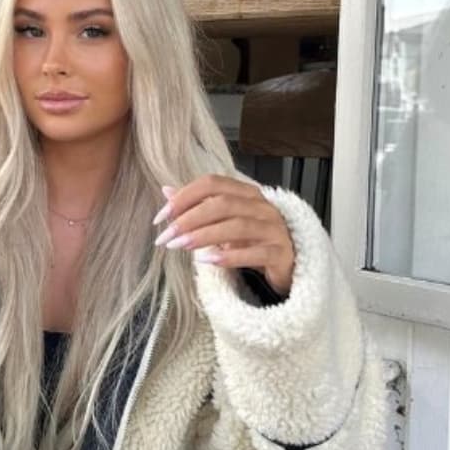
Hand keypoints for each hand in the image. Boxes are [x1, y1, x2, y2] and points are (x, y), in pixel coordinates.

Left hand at [153, 175, 295, 295]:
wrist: (289, 266)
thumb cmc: (253, 241)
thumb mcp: (223, 222)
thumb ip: (197, 206)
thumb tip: (167, 191)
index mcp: (247, 193)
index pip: (212, 183)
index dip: (184, 197)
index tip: (161, 217)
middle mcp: (262, 207)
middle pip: (222, 203)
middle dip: (189, 219)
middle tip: (166, 237)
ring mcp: (274, 229)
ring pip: (237, 226)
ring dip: (204, 236)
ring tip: (180, 246)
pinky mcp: (281, 253)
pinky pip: (255, 253)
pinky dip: (229, 256)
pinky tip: (207, 261)